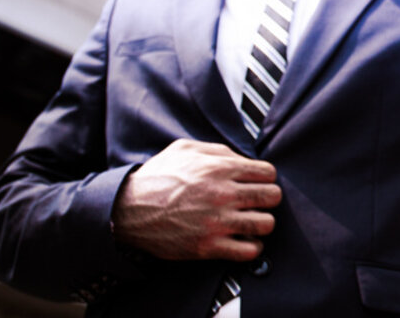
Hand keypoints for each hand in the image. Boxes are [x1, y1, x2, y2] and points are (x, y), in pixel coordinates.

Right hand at [113, 139, 280, 260]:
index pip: (268, 173)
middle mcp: (223, 194)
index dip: (264, 179)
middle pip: (272, 197)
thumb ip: (218, 151)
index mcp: (219, 168)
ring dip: (261, 223)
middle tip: (256, 203)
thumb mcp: (184, 149)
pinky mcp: (209, 246)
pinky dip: (251, 247)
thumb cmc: (156, 178)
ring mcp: (217, 222)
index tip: (256, 184)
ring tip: (250, 222)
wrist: (127, 210)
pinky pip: (250, 250)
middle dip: (267, 199)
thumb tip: (243, 159)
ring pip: (267, 224)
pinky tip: (242, 240)